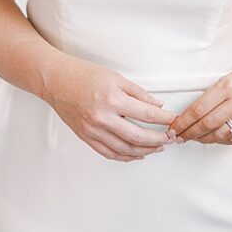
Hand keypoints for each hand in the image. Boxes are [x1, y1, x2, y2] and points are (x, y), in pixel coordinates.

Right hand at [42, 57, 177, 161]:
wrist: (57, 82)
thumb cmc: (85, 75)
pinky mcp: (86, 137)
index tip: (174, 120)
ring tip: (158, 147)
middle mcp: (102, 118)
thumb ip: (139, 93)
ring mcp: (93, 130)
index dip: (164, 119)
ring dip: (144, 150)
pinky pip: (108, 153)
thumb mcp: (117, 78)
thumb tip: (158, 105)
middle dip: (158, 139)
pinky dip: (125, 156)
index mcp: (113, 100)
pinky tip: (136, 154)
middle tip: (171, 138)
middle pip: (138, 136)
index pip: (147, 114)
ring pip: (124, 149)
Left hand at [170, 65, 231, 145]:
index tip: (173, 129)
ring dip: (205, 139)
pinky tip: (216, 137)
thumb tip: (186, 120)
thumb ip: (208, 99)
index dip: (182, 122)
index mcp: (228, 86)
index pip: (198, 109)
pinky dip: (223, 140)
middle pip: (207, 124)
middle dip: (189, 133)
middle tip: (180, 137)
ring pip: (221, 135)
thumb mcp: (225, 81)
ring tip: (197, 137)